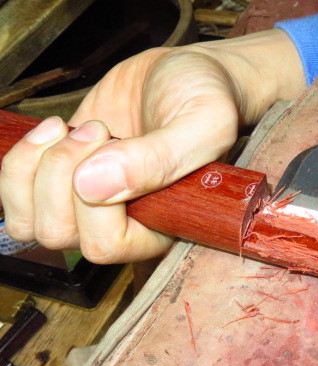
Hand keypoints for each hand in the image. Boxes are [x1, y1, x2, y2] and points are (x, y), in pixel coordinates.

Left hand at [0, 30, 304, 263]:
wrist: (181, 71)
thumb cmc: (203, 98)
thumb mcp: (203, 122)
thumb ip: (161, 157)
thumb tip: (92, 187)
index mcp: (160, 225)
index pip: (106, 245)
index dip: (94, 201)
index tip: (115, 143)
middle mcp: (123, 223)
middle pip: (59, 234)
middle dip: (61, 174)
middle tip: (95, 132)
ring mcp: (87, 203)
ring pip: (29, 223)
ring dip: (33, 170)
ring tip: (67, 132)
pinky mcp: (61, 178)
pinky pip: (16, 195)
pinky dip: (18, 162)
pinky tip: (52, 132)